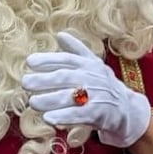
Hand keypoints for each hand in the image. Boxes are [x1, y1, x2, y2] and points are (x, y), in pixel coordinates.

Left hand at [21, 32, 152, 148]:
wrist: (127, 109)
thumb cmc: (104, 85)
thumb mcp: (93, 64)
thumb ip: (76, 49)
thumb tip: (60, 34)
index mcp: (88, 64)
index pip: (67, 59)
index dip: (48, 59)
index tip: (30, 61)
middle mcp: (92, 77)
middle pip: (65, 77)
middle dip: (44, 80)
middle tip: (25, 83)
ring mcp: (96, 95)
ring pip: (70, 97)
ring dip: (50, 99)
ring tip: (32, 102)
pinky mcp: (98, 114)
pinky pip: (79, 115)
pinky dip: (63, 116)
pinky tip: (48, 118)